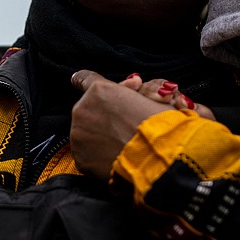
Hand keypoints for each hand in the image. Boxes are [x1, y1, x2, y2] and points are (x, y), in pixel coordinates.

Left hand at [70, 69, 201, 178]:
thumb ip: (133, 90)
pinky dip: (97, 156)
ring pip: (84, 132)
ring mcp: (78, 134)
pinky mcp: (80, 157)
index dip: (86, 83)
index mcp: (100, 90)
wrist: (160, 160)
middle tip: (123, 127)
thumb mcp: (152, 97)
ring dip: (98, 136)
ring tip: (120, 145)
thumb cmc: (161, 127)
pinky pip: (86, 153)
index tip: (80, 83)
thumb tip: (132, 83)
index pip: (84, 79)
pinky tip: (114, 158)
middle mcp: (83, 109)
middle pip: (87, 109)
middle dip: (101, 116)